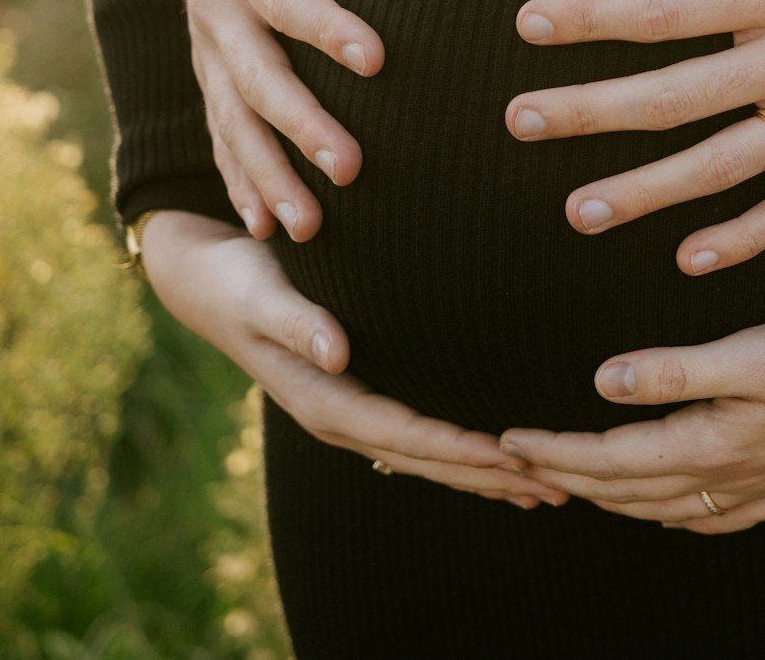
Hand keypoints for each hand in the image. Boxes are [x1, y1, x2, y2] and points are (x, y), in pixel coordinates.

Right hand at [140, 209, 568, 506]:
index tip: (510, 455)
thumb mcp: (262, 293)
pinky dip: (460, 453)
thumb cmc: (239, 277)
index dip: (455, 447)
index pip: (400, 433)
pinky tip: (500, 460)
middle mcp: (337, 416)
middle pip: (423, 458)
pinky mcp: (357, 397)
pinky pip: (416, 437)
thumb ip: (299, 322)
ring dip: (483, 474)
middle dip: (487, 475)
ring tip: (546, 487)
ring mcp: (348, 412)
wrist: (207, 278)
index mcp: (320, 398)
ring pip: (424, 455)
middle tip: (557, 483)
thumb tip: (336, 353)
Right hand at [177, 0, 390, 241]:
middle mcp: (213, 7)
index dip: (325, 26)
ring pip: (235, 122)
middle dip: (301, 125)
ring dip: (270, 175)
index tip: (378, 56)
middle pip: (255, 76)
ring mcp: (207, 49)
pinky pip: (223, 136)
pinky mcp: (213, 75)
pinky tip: (270, 228)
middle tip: (352, 166)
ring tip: (312, 226)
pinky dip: (242, 184)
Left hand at [499, 304, 764, 532]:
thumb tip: (603, 382)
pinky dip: (677, 515)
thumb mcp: (750, 352)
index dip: (555, 451)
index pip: (611, 458)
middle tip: (521, 466)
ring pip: (667, 508)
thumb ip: (674, 371)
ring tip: (576, 486)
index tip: (507, 441)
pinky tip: (670, 511)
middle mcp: (731, 479)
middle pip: (630, 490)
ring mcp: (762, 488)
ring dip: (615, 498)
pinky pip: (717, 518)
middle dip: (570, 478)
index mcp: (712, 445)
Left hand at [503, 0, 764, 273]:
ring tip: (580, 211)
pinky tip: (691, 256)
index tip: (529, 25)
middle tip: (519, 123)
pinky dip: (745, 237)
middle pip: (673, 98)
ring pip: (723, 166)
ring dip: (646, 194)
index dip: (591, 18)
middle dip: (588, 113)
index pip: (665, 10)